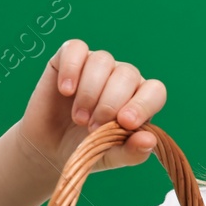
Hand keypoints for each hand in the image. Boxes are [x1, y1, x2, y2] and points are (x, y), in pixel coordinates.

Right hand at [10, 39, 167, 176]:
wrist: (50, 148)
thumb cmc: (87, 149)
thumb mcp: (110, 157)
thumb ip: (131, 151)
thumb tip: (149, 140)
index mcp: (139, 99)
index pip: (155, 91)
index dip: (142, 104)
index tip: (125, 123)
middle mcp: (122, 78)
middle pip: (127, 74)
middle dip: (109, 104)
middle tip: (92, 128)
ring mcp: (97, 65)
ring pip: (102, 60)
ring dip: (89, 92)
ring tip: (78, 117)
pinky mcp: (69, 58)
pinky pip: (75, 49)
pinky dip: (71, 69)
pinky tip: (65, 91)